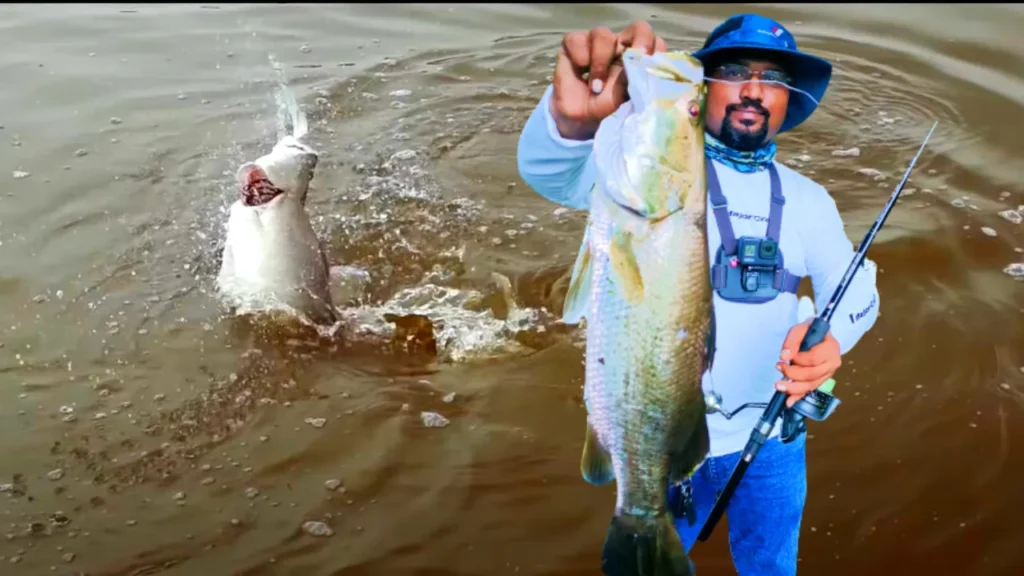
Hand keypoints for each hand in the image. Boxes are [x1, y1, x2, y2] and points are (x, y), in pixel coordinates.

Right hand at [551, 20, 667, 139]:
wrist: (574, 119)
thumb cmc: (602, 108)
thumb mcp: (620, 102)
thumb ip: (631, 84)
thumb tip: (639, 70)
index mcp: (637, 60)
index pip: (655, 43)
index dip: (657, 51)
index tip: (651, 68)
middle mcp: (620, 47)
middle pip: (638, 28)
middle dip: (641, 40)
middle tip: (637, 57)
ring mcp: (597, 43)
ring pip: (603, 35)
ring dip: (600, 60)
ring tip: (595, 86)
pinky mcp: (574, 44)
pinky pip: (577, 39)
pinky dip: (580, 55)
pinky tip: (580, 71)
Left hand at [775, 320, 841, 407]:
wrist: (818, 336)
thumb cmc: (809, 331)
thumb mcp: (800, 329)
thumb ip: (792, 341)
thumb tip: (784, 357)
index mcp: (831, 348)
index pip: (814, 358)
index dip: (798, 359)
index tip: (784, 356)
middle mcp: (833, 363)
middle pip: (812, 374)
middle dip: (792, 374)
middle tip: (778, 367)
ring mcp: (828, 374)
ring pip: (811, 385)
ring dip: (793, 387)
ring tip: (779, 385)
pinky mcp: (821, 380)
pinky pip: (809, 390)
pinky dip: (798, 396)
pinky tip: (789, 402)